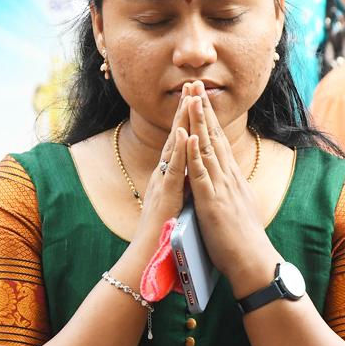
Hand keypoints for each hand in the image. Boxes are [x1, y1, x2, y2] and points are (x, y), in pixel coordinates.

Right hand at [130, 87, 189, 253]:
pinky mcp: (166, 196)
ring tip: (190, 97)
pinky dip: (178, 152)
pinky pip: (173, 171)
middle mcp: (162, 177)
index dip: (188, 121)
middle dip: (185, 111)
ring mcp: (162, 185)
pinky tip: (183, 133)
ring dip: (181, 122)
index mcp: (168, 180)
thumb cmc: (160, 239)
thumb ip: (180, 192)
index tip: (198, 99)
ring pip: (173, 148)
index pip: (180, 145)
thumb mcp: (174, 208)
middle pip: (175, 138)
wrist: (147, 260)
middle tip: (194, 85)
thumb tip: (189, 183)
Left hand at [181, 81, 278, 297]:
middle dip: (204, 110)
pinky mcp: (212, 204)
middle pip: (214, 137)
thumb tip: (231, 185)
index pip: (219, 142)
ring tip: (192, 98)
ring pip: (207, 150)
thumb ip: (231, 193)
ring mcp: (221, 189)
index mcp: (233, 180)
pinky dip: (195, 155)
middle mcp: (229, 179)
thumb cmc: (244, 242)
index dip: (209, 119)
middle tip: (196, 84)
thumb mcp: (238, 209)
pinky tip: (190, 137)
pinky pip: (201, 175)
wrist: (253, 262)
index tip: (202, 98)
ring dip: (199, 123)